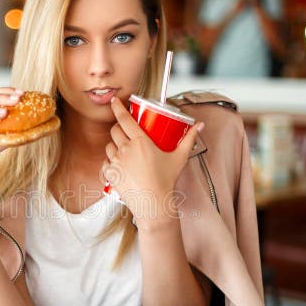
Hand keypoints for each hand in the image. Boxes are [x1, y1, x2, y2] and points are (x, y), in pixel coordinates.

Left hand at [103, 98, 203, 226]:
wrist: (154, 204)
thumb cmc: (166, 181)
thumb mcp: (179, 157)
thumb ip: (189, 139)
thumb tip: (200, 126)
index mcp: (140, 142)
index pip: (124, 119)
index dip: (117, 107)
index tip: (114, 101)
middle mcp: (125, 150)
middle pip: (115, 131)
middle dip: (118, 128)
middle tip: (126, 132)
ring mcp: (116, 162)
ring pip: (109, 146)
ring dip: (114, 145)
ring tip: (125, 151)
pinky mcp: (110, 174)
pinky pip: (105, 163)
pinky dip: (110, 162)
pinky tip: (119, 165)